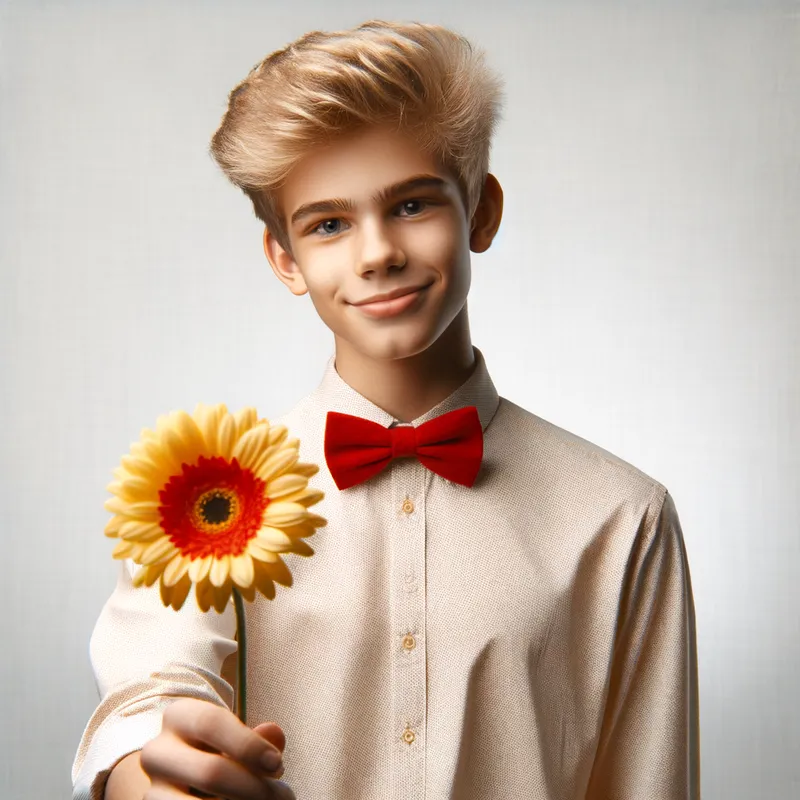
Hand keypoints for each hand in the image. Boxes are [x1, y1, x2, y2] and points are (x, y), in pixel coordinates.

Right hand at [140, 697, 294, 798]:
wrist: (180, 770)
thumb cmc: (217, 747)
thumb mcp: (232, 734)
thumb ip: (255, 737)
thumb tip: (275, 734)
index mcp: (179, 716)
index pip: (212, 724)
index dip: (248, 745)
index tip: (278, 765)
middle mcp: (158, 751)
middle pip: (210, 772)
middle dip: (254, 787)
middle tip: (283, 795)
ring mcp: (152, 788)